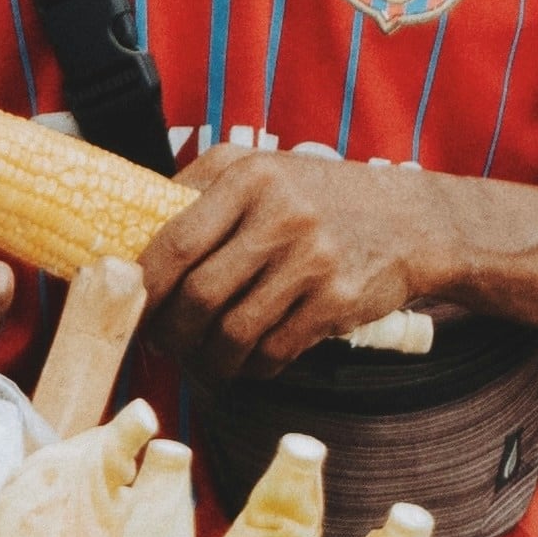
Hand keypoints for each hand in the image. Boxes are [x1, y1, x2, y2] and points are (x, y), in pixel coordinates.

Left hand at [143, 145, 437, 373]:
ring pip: (234, 332)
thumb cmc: (318, 198)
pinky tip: (246, 362)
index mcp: (248, 175)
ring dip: (209, 360)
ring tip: (202, 361)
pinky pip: (276, 350)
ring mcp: (313, 258)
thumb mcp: (261, 170)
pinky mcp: (338, 300)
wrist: (411, 219)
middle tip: (164, 342)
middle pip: (199, 295)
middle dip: (172, 332)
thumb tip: (126, 237)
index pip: (174, 241)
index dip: (143, 285)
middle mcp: (281, 213)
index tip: (130, 305)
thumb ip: (199, 192)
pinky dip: (251, 366)